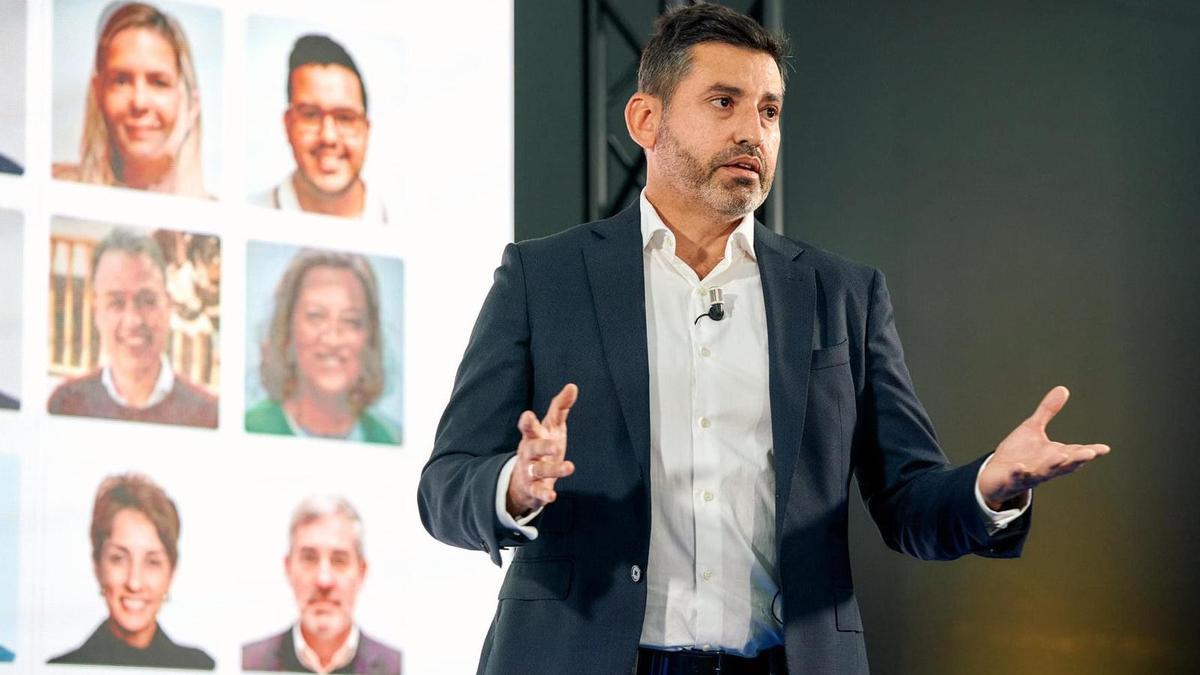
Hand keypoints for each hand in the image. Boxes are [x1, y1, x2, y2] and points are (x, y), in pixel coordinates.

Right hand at [506, 384, 578, 516]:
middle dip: (542, 447)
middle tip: (555, 446)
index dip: (527, 422)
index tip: (527, 416)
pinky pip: (537, 492)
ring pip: (539, 470)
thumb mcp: (551, 426)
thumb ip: (560, 407)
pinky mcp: (533, 489)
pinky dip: (544, 495)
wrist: (524, 479)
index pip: (529, 427)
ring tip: (570, 467)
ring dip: (553, 469)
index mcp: (533, 436)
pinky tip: (552, 497)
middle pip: (533, 448)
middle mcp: (528, 453)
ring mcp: (530, 471)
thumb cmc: (542, 445)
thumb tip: (573, 386)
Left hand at [978, 386, 1110, 509]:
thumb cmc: (1019, 452)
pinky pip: (1015, 477)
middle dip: (1077, 459)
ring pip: (1043, 473)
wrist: (997, 475)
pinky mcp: (1011, 479)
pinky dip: (1017, 473)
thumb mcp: (1033, 428)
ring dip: (1052, 466)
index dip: (1090, 451)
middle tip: (1090, 453)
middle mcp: (1046, 467)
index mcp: (1054, 455)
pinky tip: (1018, 466)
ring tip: (1060, 457)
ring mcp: (1029, 475)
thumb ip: (1048, 411)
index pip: (1075, 453)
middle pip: (1065, 465)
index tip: (1104, 449)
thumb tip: (1063, 389)